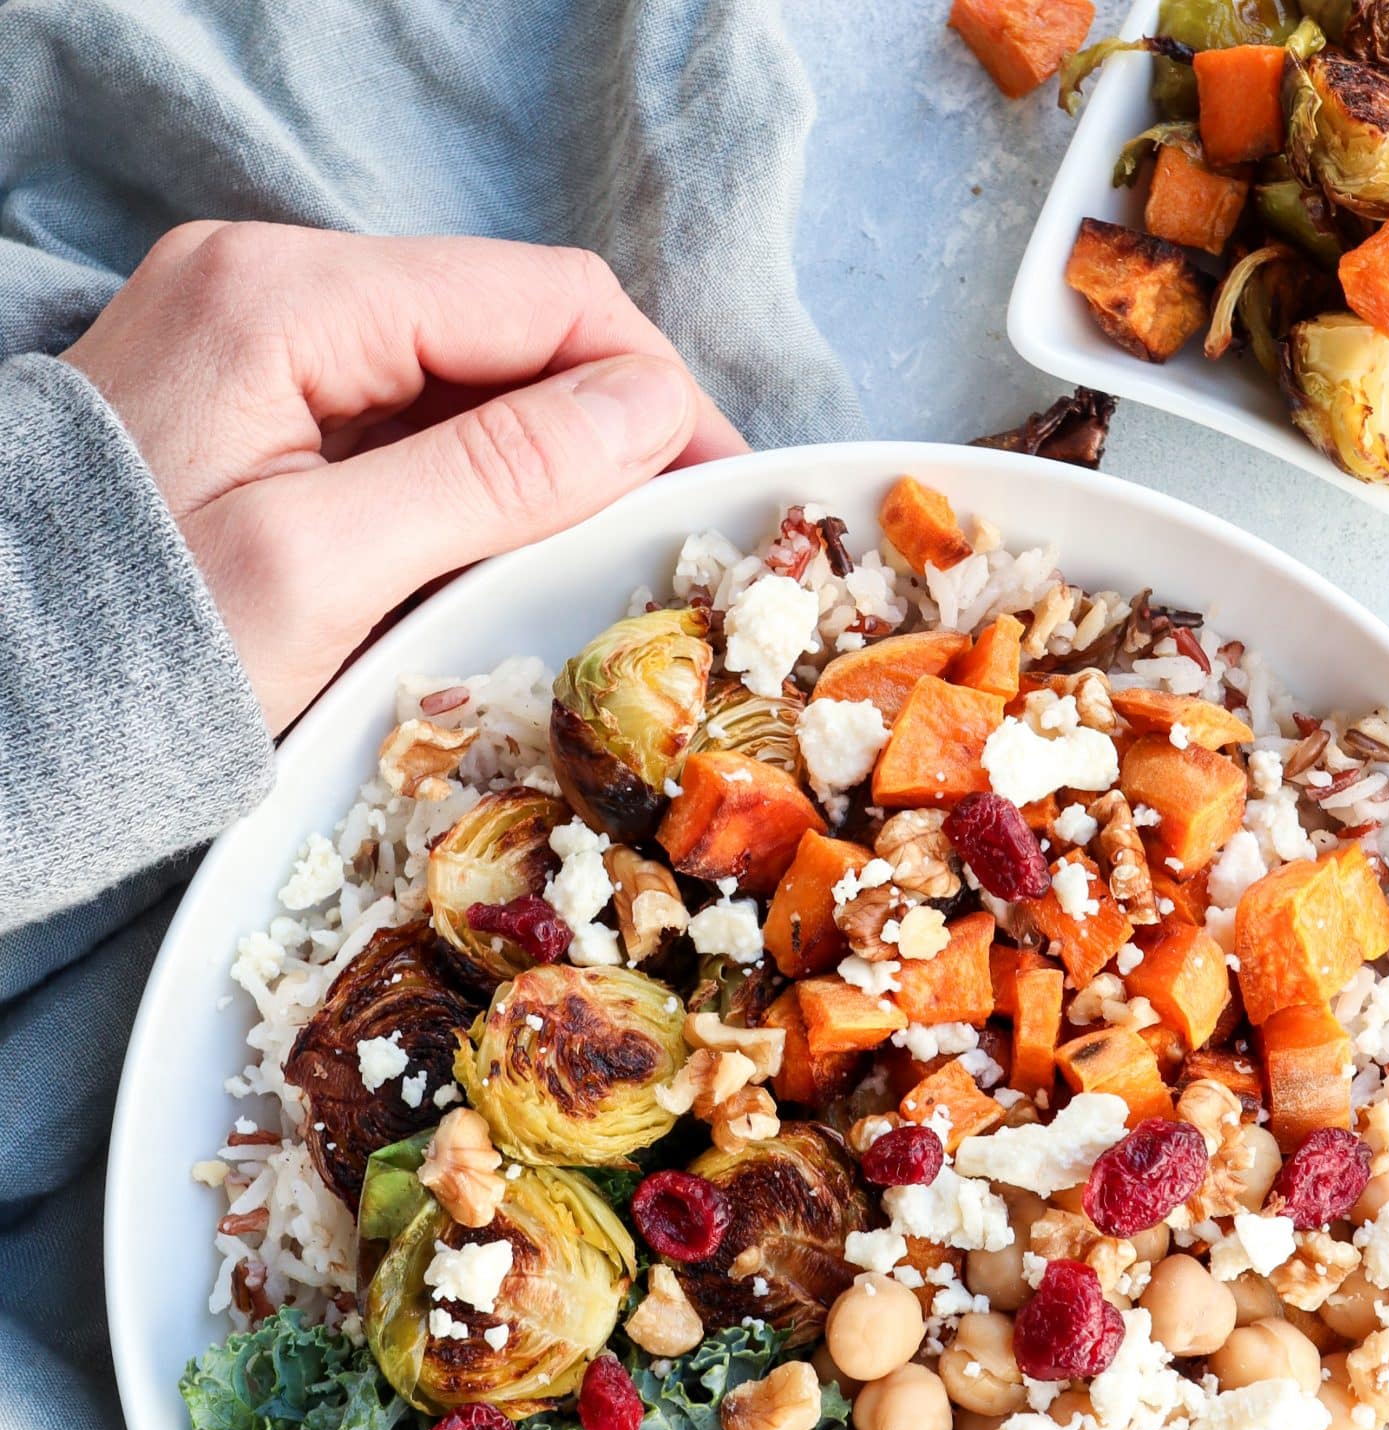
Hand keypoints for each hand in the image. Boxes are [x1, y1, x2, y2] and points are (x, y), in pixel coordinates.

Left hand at [63, 223, 744, 731]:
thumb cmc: (135, 652)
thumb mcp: (326, 570)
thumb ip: (492, 477)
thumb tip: (648, 412)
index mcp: (285, 297)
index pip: (541, 300)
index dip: (655, 391)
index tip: (721, 493)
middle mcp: (266, 285)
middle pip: (506, 327)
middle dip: (608, 426)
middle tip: (674, 542)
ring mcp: (250, 339)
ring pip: (460, 375)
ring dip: (544, 459)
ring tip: (603, 562)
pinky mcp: (243, 402)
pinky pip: (397, 418)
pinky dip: (469, 480)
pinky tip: (501, 555)